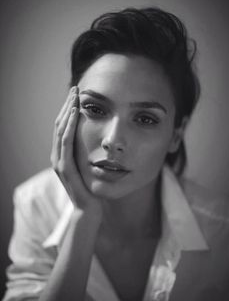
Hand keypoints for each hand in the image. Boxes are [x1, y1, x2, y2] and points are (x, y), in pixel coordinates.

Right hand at [50, 86, 101, 220]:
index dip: (69, 109)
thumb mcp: (89, 169)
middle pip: (60, 124)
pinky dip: (69, 126)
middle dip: (67, 105)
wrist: (89, 212)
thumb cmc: (91, 190)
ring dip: (68, 111)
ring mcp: (59, 162)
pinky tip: (76, 113)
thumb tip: (99, 141)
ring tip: (75, 95)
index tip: (78, 94)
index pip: (63, 127)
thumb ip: (88, 156)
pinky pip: (66, 142)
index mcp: (63, 155)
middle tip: (76, 88)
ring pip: (61, 130)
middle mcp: (57, 156)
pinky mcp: (65, 168)